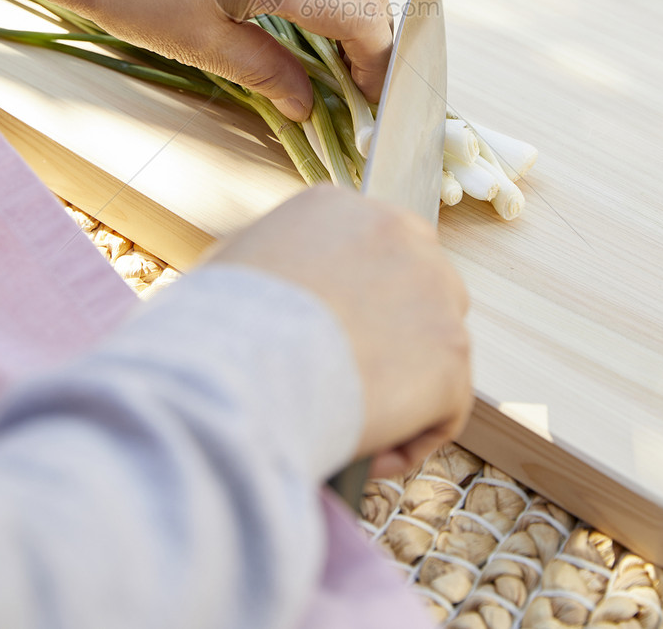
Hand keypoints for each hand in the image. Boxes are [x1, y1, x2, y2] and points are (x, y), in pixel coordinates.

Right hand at [211, 184, 472, 476]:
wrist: (236, 370)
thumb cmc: (210, 328)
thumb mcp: (230, 269)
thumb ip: (272, 267)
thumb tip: (271, 294)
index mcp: (337, 207)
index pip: (372, 251)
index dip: (356, 306)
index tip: (325, 348)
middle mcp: (396, 232)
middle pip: (419, 289)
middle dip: (393, 340)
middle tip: (346, 388)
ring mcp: (432, 290)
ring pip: (436, 348)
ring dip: (402, 391)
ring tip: (350, 430)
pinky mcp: (452, 352)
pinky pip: (445, 407)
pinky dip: (410, 440)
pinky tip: (366, 456)